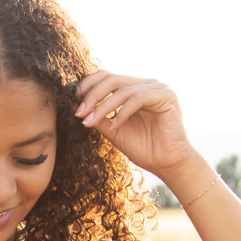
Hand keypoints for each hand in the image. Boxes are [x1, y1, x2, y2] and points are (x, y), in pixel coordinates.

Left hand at [74, 71, 196, 180]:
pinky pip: (138, 98)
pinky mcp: (166, 96)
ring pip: (123, 90)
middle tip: (80, 112)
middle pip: (113, 79)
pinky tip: (115, 125)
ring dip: (104, 106)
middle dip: (92, 95)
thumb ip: (99, 117)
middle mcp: (146, 85)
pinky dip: (123, 111)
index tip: (74, 100)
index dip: (90, 84)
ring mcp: (157, 88)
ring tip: (91, 121)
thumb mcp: (114, 131)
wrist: (167, 164)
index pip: (108, 77)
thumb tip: (76, 107)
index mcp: (134, 89)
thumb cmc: (144, 149)